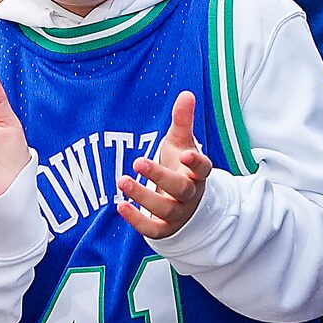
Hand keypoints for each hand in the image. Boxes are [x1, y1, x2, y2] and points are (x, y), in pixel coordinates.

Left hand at [116, 92, 211, 239]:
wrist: (183, 203)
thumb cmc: (180, 167)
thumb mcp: (181, 143)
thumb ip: (183, 121)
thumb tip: (187, 93)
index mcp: (197, 173)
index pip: (203, 168)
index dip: (196, 162)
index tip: (186, 153)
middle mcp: (190, 195)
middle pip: (181, 189)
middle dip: (160, 177)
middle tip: (137, 162)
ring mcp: (178, 213)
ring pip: (165, 209)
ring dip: (143, 197)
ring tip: (122, 180)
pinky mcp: (164, 228)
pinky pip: (152, 230)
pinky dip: (137, 221)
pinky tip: (120, 206)